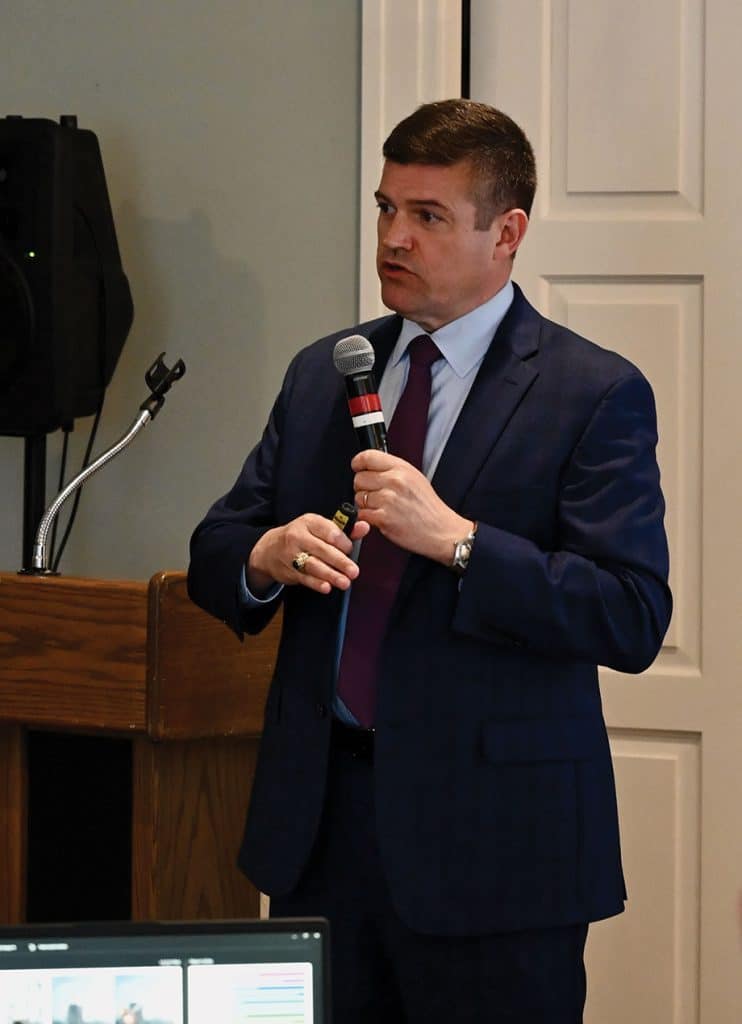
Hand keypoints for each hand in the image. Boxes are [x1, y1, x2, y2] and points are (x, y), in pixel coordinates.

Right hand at [247, 513, 369, 595]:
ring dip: (330, 575)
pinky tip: (327, 587)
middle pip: (322, 550)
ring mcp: (291, 554)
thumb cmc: (303, 536)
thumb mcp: (320, 528)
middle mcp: (298, 536)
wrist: (270, 549)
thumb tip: (365, 527)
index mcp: (309, 522)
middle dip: (340, 562)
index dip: (343, 542)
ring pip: (313, 565)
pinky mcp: (288, 570)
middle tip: (354, 571)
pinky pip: (304, 578)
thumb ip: (344, 530)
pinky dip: (316, 583)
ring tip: (345, 582)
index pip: (329, 531)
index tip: (350, 549)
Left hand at [352, 450, 471, 563]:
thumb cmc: (429, 508)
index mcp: (402, 468)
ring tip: (383, 509)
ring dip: (366, 505)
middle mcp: (394, 481)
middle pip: (359, 478)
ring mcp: (388, 499)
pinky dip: (368, 518)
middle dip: (363, 488)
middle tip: (376, 495)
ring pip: (358, 497)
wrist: (441, 531)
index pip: (367, 456)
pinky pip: (362, 514)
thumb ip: (393, 470)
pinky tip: (382, 518)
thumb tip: (370, 467)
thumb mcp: (415, 478)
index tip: (358, 468)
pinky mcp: (383, 518)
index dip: (358, 463)